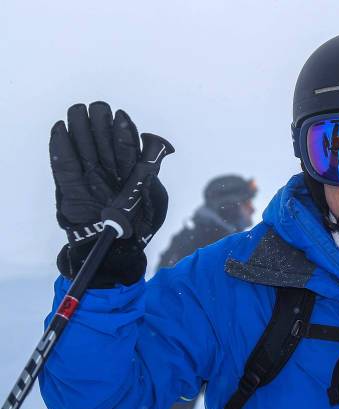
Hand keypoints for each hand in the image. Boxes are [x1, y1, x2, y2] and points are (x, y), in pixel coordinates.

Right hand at [50, 101, 169, 285]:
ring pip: (84, 148)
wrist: (117, 249)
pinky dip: (61, 147)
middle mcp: (109, 170)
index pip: (126, 145)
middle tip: (99, 108)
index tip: (121, 116)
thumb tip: (151, 160)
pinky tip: (61, 128)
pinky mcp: (70, 187)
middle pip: (103, 141)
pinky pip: (64, 165)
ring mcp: (89, 177)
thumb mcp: (157, 204)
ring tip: (79, 110)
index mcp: (130, 170)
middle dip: (100, 123)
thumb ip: (153, 182)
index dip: (123, 131)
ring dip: (81, 128)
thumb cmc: (141, 225)